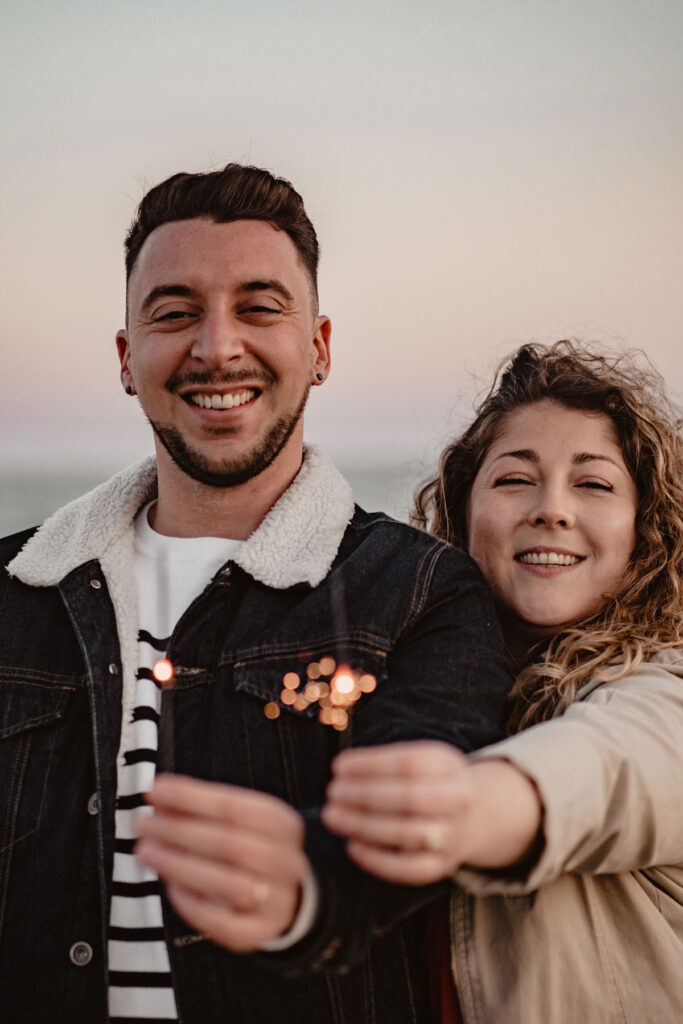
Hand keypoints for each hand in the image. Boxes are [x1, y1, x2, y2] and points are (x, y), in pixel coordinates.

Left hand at [136, 774, 308, 951]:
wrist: (283, 895)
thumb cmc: (250, 847)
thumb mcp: (238, 820)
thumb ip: (202, 807)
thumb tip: (159, 796)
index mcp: (284, 824)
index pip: (235, 806)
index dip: (191, 798)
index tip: (154, 792)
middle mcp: (287, 861)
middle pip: (230, 844)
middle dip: (179, 832)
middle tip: (144, 825)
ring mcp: (277, 900)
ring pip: (228, 884)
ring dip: (180, 866)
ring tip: (147, 852)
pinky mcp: (259, 932)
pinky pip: (223, 924)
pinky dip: (193, 905)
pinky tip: (171, 888)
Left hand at [322, 741, 474, 884]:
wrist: (470, 816)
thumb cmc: (427, 783)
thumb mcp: (418, 759)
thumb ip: (384, 763)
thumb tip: (342, 771)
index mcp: (449, 766)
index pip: (410, 763)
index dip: (371, 764)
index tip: (339, 766)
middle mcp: (457, 800)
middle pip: (410, 798)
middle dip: (364, 795)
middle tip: (333, 792)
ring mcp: (453, 835)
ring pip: (408, 834)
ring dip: (364, 825)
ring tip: (333, 816)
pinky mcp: (443, 865)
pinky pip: (410, 869)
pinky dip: (378, 860)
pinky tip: (352, 846)